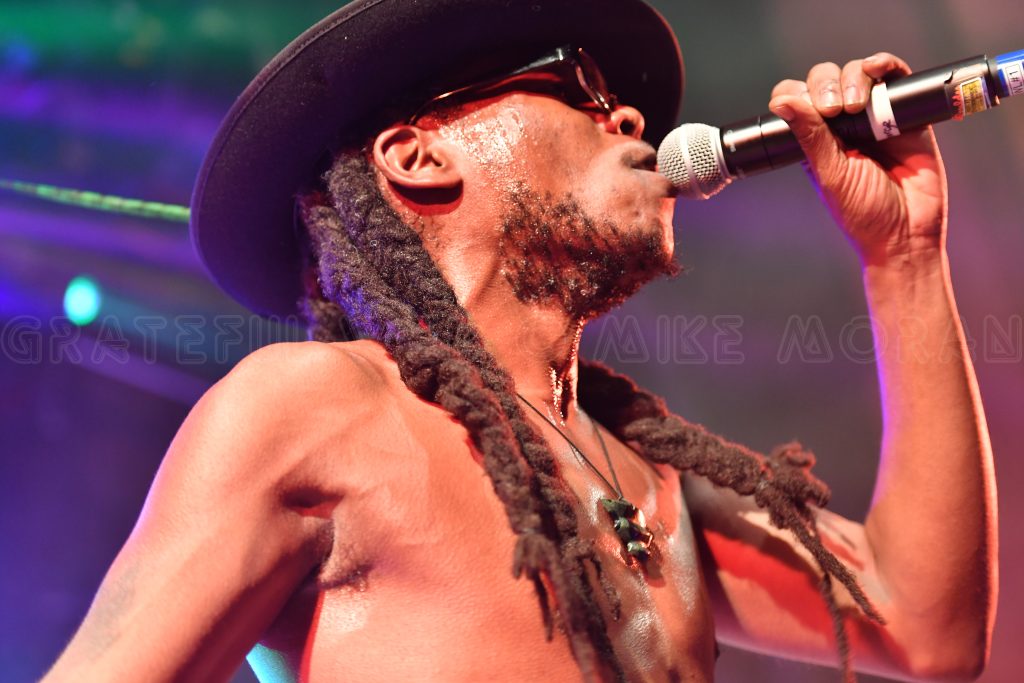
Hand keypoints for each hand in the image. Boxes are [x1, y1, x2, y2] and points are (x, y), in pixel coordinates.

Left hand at [768, 53, 947, 265]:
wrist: (908, 232)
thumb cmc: (864, 212)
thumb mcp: (830, 174)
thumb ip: (810, 136)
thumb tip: (782, 102)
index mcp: (816, 140)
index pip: (797, 100)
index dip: (797, 94)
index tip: (808, 109)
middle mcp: (843, 124)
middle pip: (826, 80)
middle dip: (826, 85)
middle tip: (834, 110)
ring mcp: (875, 115)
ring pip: (858, 73)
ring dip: (853, 76)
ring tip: (856, 104)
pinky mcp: (906, 112)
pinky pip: (895, 77)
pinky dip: (885, 63)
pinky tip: (877, 67)